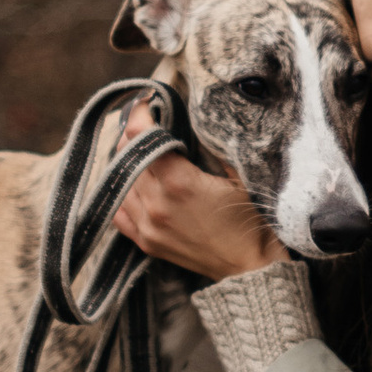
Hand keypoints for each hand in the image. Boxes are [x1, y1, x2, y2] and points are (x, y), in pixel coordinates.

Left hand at [111, 104, 283, 280]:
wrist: (251, 268)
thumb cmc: (251, 220)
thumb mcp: (240, 175)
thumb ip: (213, 147)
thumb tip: (194, 120)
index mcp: (179, 183)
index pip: (142, 137)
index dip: (139, 114)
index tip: (145, 102)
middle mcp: (156, 205)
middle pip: (127, 156)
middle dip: (134, 135)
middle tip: (146, 123)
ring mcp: (148, 227)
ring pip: (119, 182)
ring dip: (127, 162)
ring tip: (142, 150)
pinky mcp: (147, 243)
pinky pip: (119, 211)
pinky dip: (123, 192)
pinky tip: (134, 182)